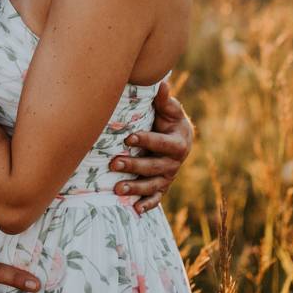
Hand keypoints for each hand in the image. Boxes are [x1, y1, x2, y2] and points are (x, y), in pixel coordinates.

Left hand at [111, 80, 193, 213]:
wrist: (179, 138)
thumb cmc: (170, 120)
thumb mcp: (170, 109)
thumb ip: (164, 100)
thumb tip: (161, 82)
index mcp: (178, 143)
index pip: (161, 143)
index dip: (146, 140)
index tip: (128, 138)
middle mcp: (174, 163)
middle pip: (154, 167)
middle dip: (134, 165)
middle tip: (113, 163)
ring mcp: (168, 177)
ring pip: (152, 185)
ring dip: (136, 188)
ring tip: (117, 188)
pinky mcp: (162, 187)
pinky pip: (156, 199)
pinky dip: (147, 205)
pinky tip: (134, 210)